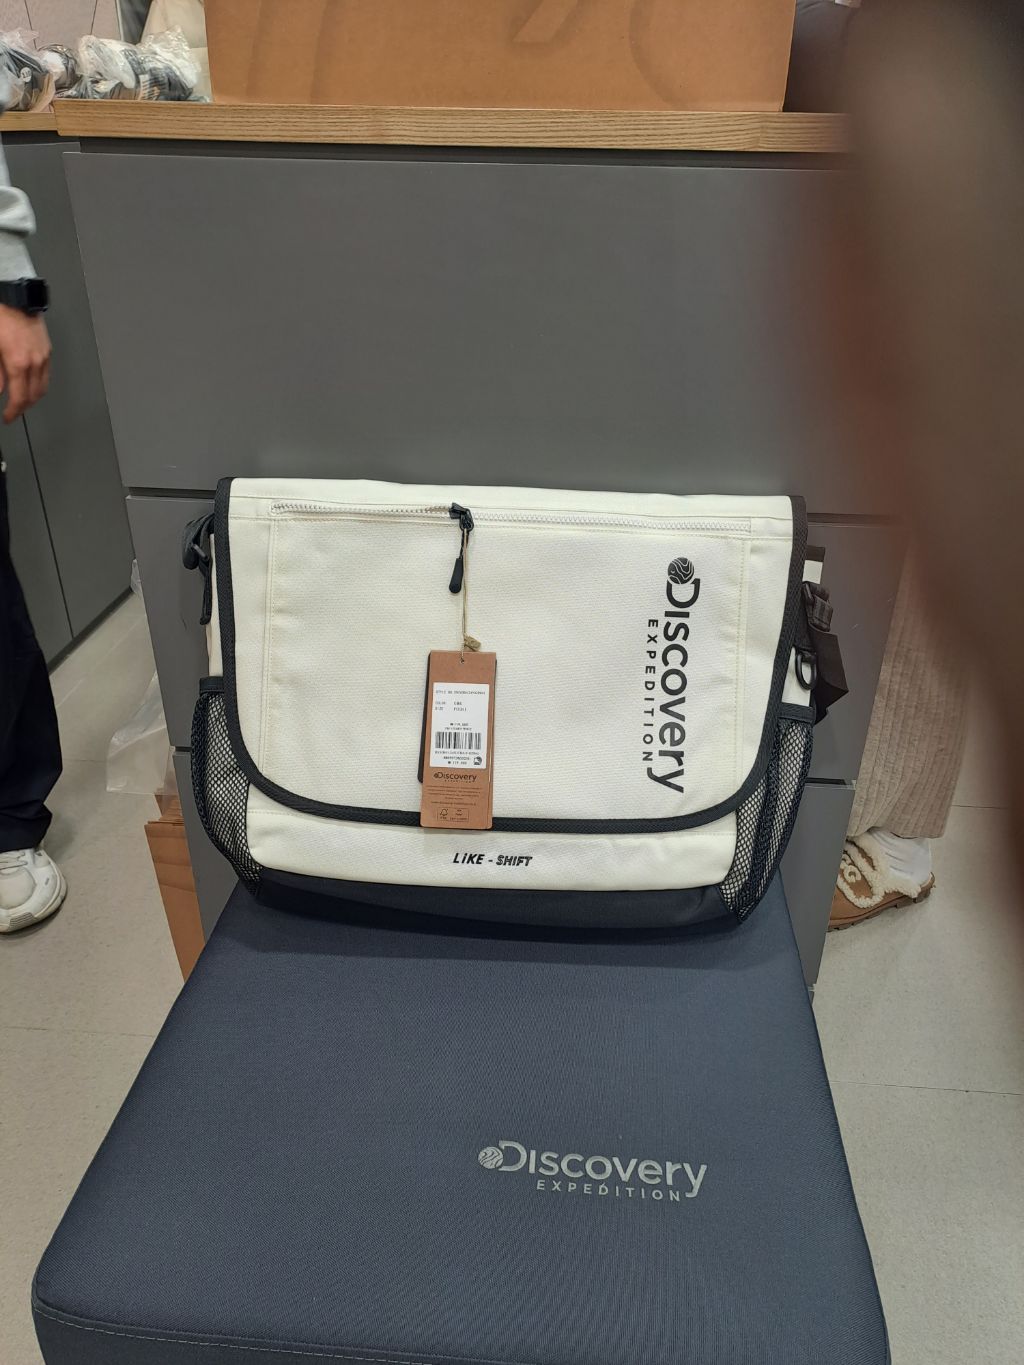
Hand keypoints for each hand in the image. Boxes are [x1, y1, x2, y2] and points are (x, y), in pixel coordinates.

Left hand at [0, 303, 50, 422]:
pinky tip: (30, 381)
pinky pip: (46, 373)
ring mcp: (43, 355)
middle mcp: (35, 362)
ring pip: (43, 386)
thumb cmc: (1, 315)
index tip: (8, 417)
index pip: (19, 397)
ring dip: (33, 397)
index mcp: (18, 363)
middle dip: (23, 407)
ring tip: (22, 399)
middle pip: (34, 396)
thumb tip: (0, 389)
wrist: (13, 293)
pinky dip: (38, 383)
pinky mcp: (46, 348)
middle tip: (14, 412)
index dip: (13, 411)